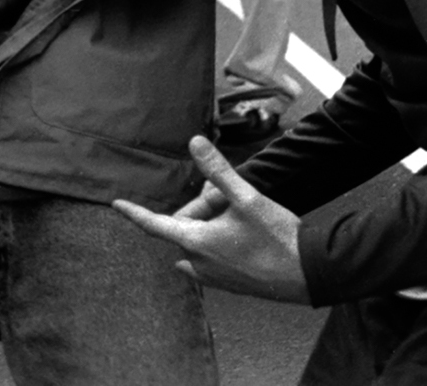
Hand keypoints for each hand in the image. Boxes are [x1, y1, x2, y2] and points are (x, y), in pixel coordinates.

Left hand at [114, 136, 310, 303]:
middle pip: (185, 228)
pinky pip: (211, 258)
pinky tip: (244, 236)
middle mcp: (199, 264)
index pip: (154, 225)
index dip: (134, 213)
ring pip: (198, 242)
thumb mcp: (247, 198)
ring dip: (210, 228)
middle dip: (201, 210)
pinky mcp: (229, 285)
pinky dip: (219, 243)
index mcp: (196, 242)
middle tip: (231, 201)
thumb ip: (218, 170)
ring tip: (241, 220)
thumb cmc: (278, 237)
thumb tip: (194, 141)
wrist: (310, 273)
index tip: (117, 205)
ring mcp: (214, 278)